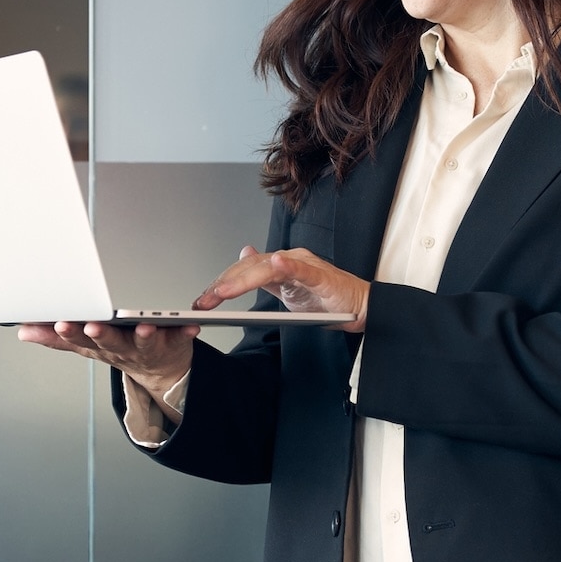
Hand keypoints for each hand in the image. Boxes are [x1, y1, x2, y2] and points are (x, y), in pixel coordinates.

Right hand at [16, 320, 198, 408]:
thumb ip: (55, 339)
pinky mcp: (174, 343)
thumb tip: (23, 331)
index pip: (80, 340)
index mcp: (100, 347)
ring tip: (146, 328)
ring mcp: (149, 348)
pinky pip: (181, 337)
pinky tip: (192, 324)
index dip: (70, 333)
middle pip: (110, 342)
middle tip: (93, 326)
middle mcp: (122, 349)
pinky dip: (186, 331)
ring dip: (145, 336)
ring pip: (144, 343)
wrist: (161, 373)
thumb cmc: (122, 351)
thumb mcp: (85, 346)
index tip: (60, 323)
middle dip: (101, 334)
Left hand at [194, 245, 369, 331]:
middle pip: (250, 268)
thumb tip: (242, 254)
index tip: (200, 299)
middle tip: (203, 301)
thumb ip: (264, 276)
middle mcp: (289, 260)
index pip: (243, 270)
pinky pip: (303, 269)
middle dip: (224, 284)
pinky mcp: (322, 276)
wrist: (360, 307)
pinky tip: (275, 263)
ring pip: (268, 268)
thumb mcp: (287, 291)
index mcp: (279, 266)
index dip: (221, 283)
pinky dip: (289, 265)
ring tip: (223, 293)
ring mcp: (306, 266)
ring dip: (243, 279)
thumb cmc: (327, 300)